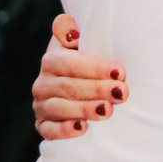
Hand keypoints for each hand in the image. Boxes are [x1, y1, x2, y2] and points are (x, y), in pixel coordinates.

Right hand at [32, 14, 128, 139]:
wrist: (79, 86)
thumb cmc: (86, 60)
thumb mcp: (81, 42)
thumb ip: (71, 30)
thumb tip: (71, 32)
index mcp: (51, 59)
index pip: (69, 63)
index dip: (94, 67)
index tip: (119, 72)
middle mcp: (42, 83)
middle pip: (68, 87)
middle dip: (97, 89)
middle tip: (121, 93)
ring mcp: (41, 106)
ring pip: (59, 108)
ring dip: (84, 109)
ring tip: (107, 110)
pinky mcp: (43, 126)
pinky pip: (49, 131)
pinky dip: (64, 130)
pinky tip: (83, 128)